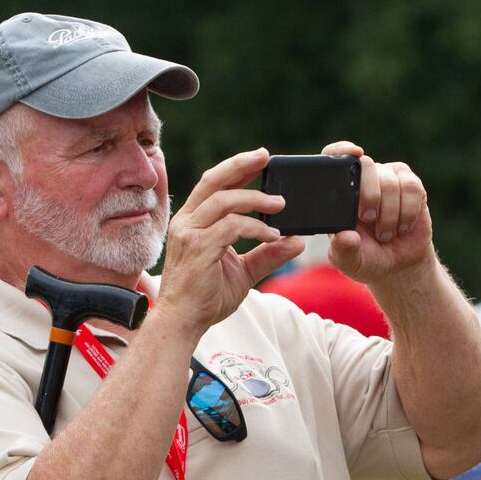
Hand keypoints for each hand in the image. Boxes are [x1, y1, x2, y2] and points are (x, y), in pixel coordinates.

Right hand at [156, 148, 304, 333]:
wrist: (183, 322)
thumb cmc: (206, 297)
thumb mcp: (243, 272)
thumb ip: (267, 254)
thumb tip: (296, 241)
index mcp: (193, 222)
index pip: (214, 185)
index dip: (236, 169)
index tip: (261, 160)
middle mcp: (187, 222)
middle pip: (213, 181)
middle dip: (241, 165)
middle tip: (266, 157)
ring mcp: (190, 234)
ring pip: (223, 201)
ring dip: (255, 199)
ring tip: (280, 204)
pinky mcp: (198, 249)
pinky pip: (230, 227)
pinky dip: (254, 227)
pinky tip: (272, 234)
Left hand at [319, 141, 432, 283]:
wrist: (399, 266)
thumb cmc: (369, 260)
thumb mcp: (351, 262)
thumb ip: (344, 251)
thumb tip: (344, 237)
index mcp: (341, 193)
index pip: (334, 157)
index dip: (341, 150)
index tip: (353, 154)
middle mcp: (364, 180)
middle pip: (366, 165)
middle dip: (370, 196)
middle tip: (370, 219)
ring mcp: (388, 179)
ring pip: (390, 182)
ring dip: (390, 214)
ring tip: (386, 234)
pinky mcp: (410, 185)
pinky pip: (412, 188)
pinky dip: (408, 211)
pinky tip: (403, 226)